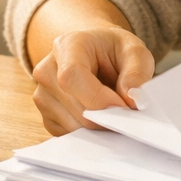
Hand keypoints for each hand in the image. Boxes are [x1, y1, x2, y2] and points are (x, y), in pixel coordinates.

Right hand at [31, 26, 154, 135]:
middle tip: (128, 113)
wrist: (95, 53)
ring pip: (72, 125)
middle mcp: (47, 70)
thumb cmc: (113, 50)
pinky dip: (89, 132)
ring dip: (99, 126)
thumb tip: (132, 101)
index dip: (98, 98)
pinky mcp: (46, 116)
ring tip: (113, 108)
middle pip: (74, 106)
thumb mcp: (134, 50)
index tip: (123, 107)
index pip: (72, 76)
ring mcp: (43, 95)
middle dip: (106, 117)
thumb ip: (137, 72)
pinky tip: (100, 115)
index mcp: (67, 45)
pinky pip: (69, 134)